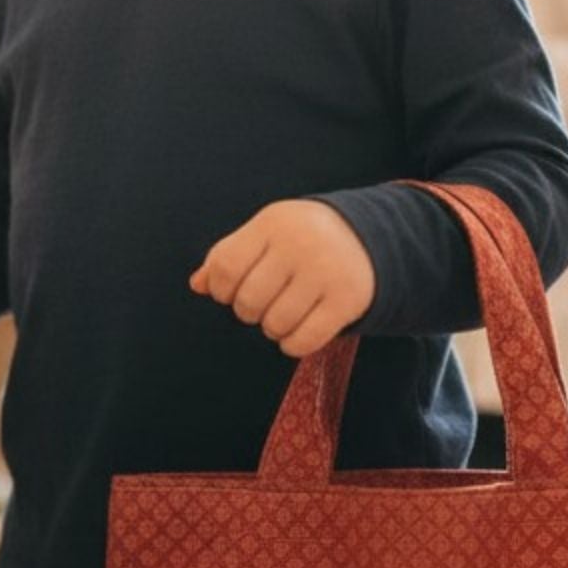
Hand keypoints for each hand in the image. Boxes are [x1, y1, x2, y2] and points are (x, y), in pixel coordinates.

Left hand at [189, 199, 375, 356]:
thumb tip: (198, 285)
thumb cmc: (303, 238)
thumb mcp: (266, 234)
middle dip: (249, 311)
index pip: (226, 267)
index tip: (231, 292)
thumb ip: (229, 256)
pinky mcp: (347, 300)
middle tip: (264, 302)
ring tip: (284, 313)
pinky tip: (299, 329)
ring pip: (274, 325)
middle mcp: (300, 245)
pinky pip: (303, 340)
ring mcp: (326, 273)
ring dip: (273, 328)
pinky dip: (293, 343)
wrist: (368, 237)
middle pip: (248, 301)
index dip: (221, 290)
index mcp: (274, 224)